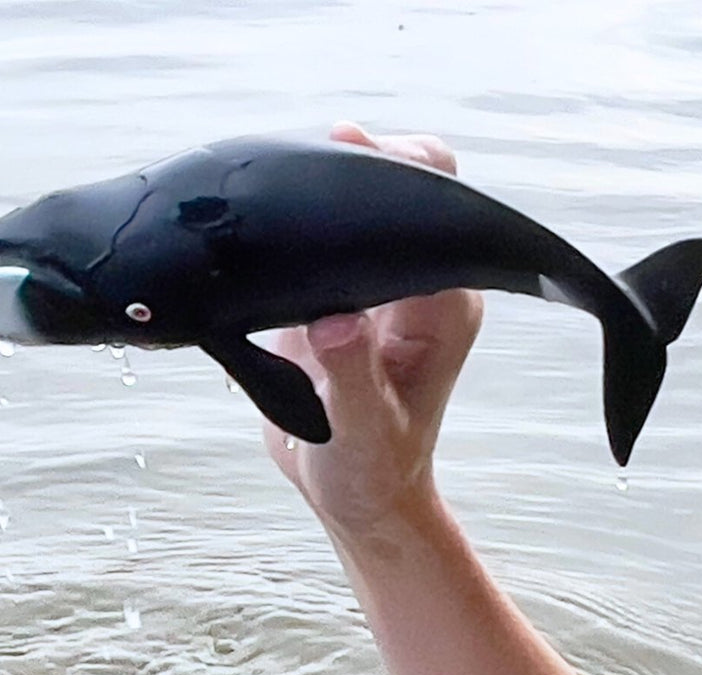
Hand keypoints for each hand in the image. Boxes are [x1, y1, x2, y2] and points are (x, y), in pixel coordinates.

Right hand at [262, 123, 483, 534]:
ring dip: (316, 191)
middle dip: (352, 165)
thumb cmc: (370, 472)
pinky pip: (317, 240)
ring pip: (354, 205)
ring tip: (271, 198)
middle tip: (297, 175)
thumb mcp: (360, 431)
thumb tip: (334, 320)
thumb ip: (350, 373)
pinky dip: (291, 225)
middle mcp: (414, 287)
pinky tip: (260, 227)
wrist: (353, 496)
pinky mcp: (331, 297)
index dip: (394, 166)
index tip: (343, 152)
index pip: (436, 202)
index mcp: (441, 307)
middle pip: (398, 184)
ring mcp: (372, 288)